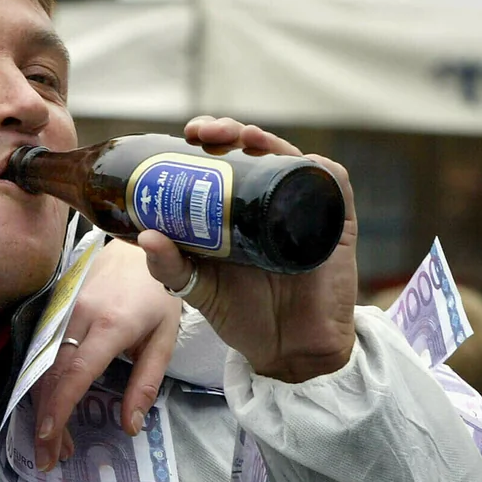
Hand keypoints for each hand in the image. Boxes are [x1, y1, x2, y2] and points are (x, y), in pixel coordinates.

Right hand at [31, 239, 181, 470]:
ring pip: (41, 362)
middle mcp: (79, 315)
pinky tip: (45, 402)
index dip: (60, 407)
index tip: (50, 437)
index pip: (77, 372)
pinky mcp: (53, 305)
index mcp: (111, 325)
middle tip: (50, 454)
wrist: (134, 246)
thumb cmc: (156, 294)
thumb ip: (146, 382)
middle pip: (52, 373)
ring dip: (40, 402)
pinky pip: (39, 347)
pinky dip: (39, 379)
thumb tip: (131, 426)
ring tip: (50, 436)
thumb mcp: (164, 338)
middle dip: (46, 418)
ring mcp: (62, 308)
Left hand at [140, 116, 357, 382]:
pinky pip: (334, 186)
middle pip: (253, 151)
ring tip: (241, 136)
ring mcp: (304, 210)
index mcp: (234, 210)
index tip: (185, 136)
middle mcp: (268, 202)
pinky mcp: (336, 226)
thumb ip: (170, 265)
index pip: (222, 161)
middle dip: (228, 131)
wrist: (287, 351)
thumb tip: (145, 236)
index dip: (206, 141)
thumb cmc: (242, 315)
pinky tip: (298, 161)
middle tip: (204, 133)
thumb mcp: (197, 288)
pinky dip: (318, 169)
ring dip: (267, 140)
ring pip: (290, 159)